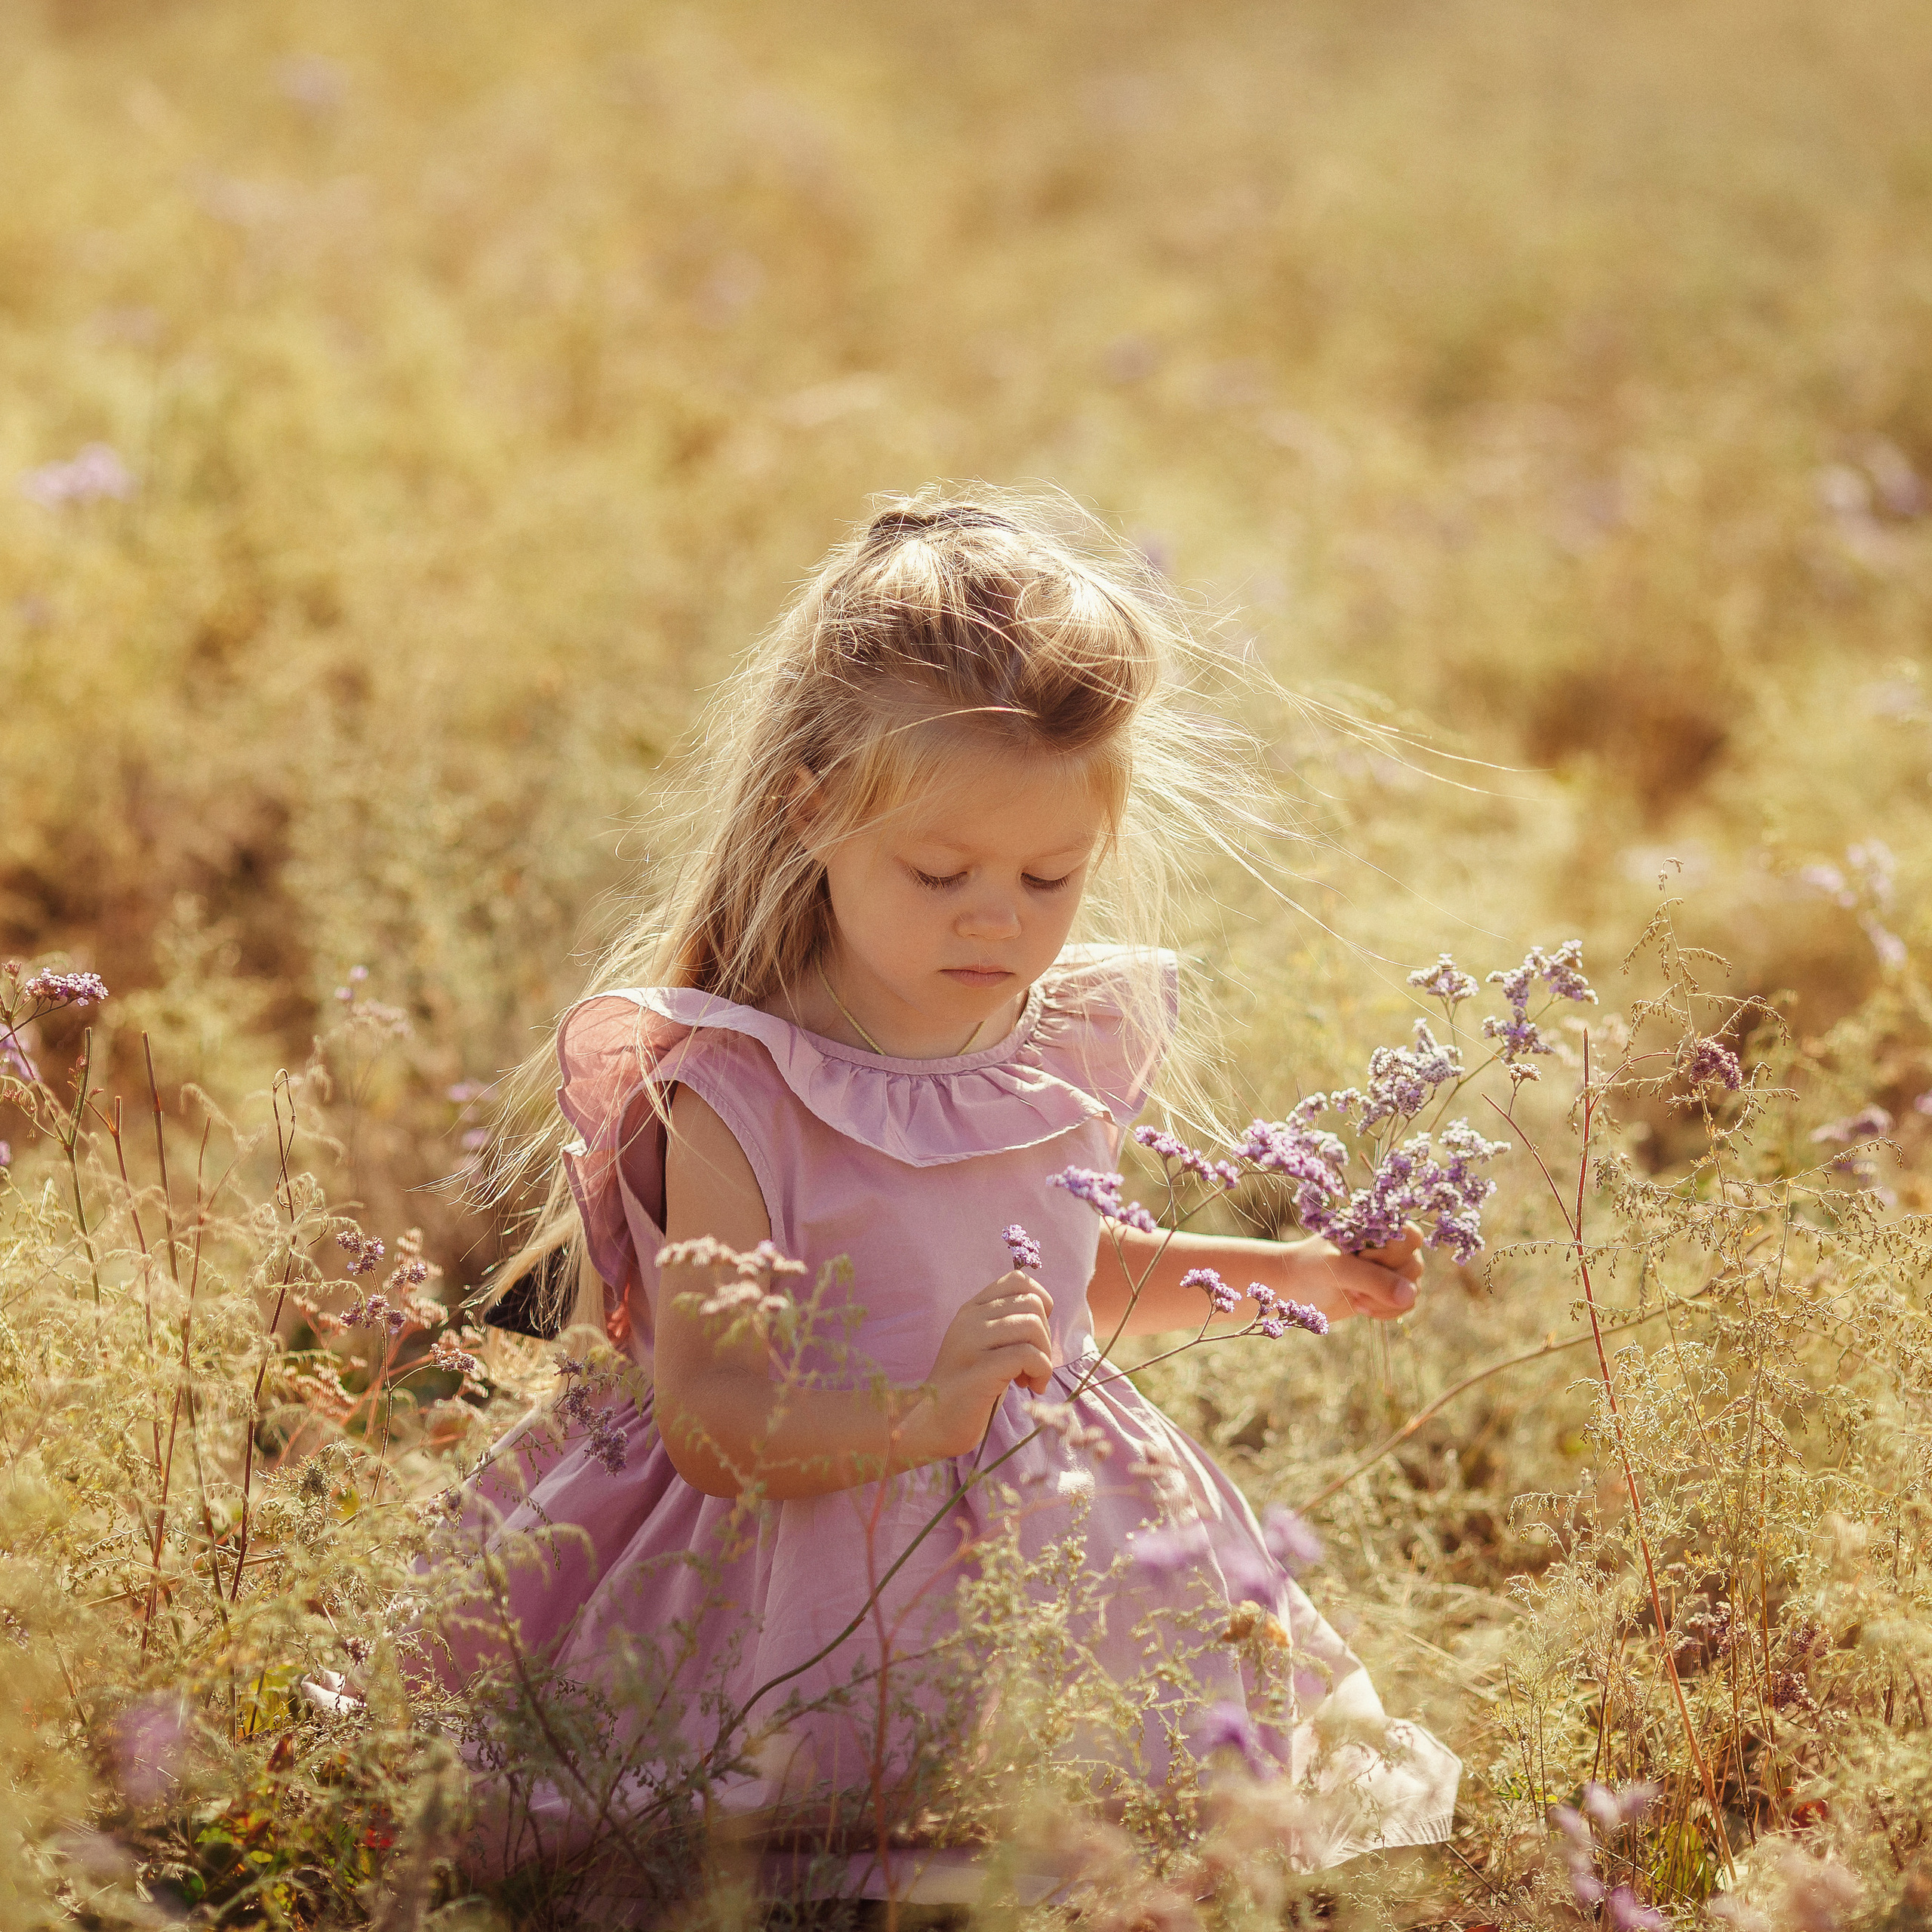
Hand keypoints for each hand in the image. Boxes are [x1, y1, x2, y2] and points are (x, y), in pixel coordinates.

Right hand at [911, 1270, 1054, 1457]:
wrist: (932, 1425)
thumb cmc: (970, 1389)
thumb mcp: (985, 1346)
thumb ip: (1006, 1324)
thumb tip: (1045, 1309)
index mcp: (971, 1310)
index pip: (1017, 1280)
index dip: (1040, 1302)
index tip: (1035, 1335)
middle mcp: (969, 1320)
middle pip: (1031, 1303)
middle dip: (1045, 1336)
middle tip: (1033, 1366)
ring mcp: (971, 1343)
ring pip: (1032, 1325)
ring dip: (1044, 1356)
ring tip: (1031, 1379)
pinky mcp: (979, 1369)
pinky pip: (1027, 1355)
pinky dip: (1041, 1371)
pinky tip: (1032, 1387)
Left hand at [1296, 1223, 1423, 1321]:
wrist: (1295, 1286)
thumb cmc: (1311, 1267)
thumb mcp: (1338, 1268)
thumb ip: (1372, 1278)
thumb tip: (1409, 1295)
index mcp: (1376, 1224)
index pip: (1410, 1237)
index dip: (1390, 1255)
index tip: (1360, 1260)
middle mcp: (1389, 1243)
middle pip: (1414, 1265)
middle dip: (1383, 1283)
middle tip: (1350, 1283)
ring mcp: (1391, 1266)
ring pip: (1412, 1288)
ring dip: (1383, 1300)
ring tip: (1353, 1294)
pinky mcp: (1388, 1289)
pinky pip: (1406, 1304)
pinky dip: (1385, 1310)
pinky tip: (1359, 1305)